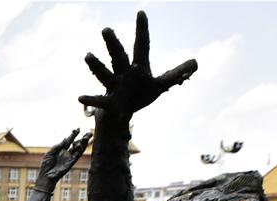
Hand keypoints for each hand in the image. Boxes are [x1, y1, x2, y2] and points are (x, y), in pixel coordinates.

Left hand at [34, 129, 91, 191]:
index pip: (68, 141)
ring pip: (79, 149)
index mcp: (60, 150)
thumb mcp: (50, 153)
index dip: (73, 135)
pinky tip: (82, 144)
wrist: (46, 176)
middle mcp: (66, 153)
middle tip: (89, 133)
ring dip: (83, 143)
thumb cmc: (46, 165)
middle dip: (82, 138)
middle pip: (76, 144)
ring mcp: (69, 158)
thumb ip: (57, 146)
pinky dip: (80, 150)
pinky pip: (77, 155)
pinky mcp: (71, 163)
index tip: (77, 129)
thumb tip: (65, 139)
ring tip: (88, 137)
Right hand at [79, 11, 196, 120]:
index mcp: (138, 67)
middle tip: (106, 29)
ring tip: (88, 55)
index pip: (142, 45)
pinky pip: (98, 100)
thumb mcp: (159, 85)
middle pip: (118, 56)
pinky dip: (90, 98)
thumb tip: (196, 63)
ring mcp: (114, 86)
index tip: (141, 12)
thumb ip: (176, 74)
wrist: (121, 113)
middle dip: (113, 44)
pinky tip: (80, 98)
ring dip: (97, 66)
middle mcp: (124, 72)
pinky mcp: (109, 102)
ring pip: (105, 74)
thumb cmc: (140, 95)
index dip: (142, 30)